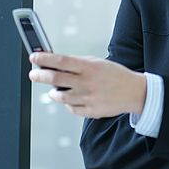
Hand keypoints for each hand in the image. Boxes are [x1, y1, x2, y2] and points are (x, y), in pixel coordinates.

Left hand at [28, 52, 146, 117]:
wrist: (134, 92)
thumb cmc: (116, 75)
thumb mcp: (98, 63)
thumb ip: (78, 63)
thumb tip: (56, 62)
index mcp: (89, 67)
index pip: (60, 61)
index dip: (44, 59)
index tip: (33, 58)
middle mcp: (87, 83)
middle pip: (54, 79)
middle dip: (39, 76)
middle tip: (34, 74)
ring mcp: (88, 98)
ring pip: (59, 96)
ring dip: (53, 92)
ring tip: (55, 89)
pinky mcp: (91, 111)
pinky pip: (71, 108)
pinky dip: (68, 103)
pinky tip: (72, 98)